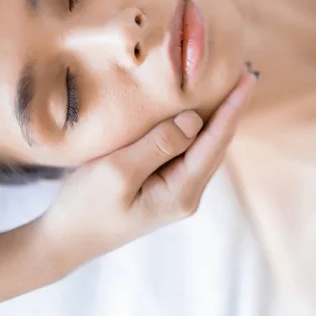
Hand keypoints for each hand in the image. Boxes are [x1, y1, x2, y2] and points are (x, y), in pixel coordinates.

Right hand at [41, 67, 255, 274]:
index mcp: (181, 191)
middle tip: (244, 76)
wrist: (66, 240)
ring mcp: (177, 193)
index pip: (215, 141)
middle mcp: (187, 193)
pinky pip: (189, 153)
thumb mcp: (119, 170)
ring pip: (205, 148)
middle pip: (217, 144)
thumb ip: (160, 144)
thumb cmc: (87, 205)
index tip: (248, 78)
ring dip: (217, 119)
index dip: (233, 107)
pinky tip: (197, 115)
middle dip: (231, 110)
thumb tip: (194, 120)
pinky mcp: (163, 188)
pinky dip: (197, 130)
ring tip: (228, 90)